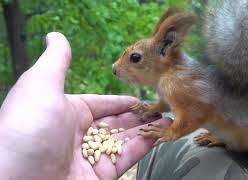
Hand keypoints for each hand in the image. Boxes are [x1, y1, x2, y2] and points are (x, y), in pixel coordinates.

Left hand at [0, 32, 171, 179]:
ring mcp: (89, 156)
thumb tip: (56, 36)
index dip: (120, 101)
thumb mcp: (40, 86)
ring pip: (124, 140)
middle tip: (160, 109)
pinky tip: (158, 136)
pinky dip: (143, 147)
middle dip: (138, 116)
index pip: (101, 104)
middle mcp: (78, 135)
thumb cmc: (28, 127)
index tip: (139, 98)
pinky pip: (125, 159)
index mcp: (66, 113)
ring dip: (146, 130)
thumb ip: (56, 62)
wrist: (15, 179)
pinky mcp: (98, 176)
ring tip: (166, 121)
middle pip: (115, 123)